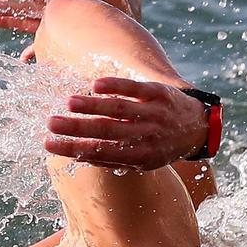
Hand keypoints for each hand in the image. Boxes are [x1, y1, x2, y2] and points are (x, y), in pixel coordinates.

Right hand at [45, 77, 208, 169]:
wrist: (197, 127)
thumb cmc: (162, 147)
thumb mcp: (143, 162)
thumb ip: (113, 159)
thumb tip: (79, 156)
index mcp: (139, 157)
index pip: (100, 153)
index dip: (73, 149)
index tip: (48, 144)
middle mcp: (146, 136)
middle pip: (106, 131)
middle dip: (76, 128)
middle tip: (50, 123)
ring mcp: (153, 113)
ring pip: (118, 109)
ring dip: (92, 106)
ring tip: (68, 103)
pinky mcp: (158, 92)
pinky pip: (135, 88)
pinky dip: (115, 86)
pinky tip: (95, 84)